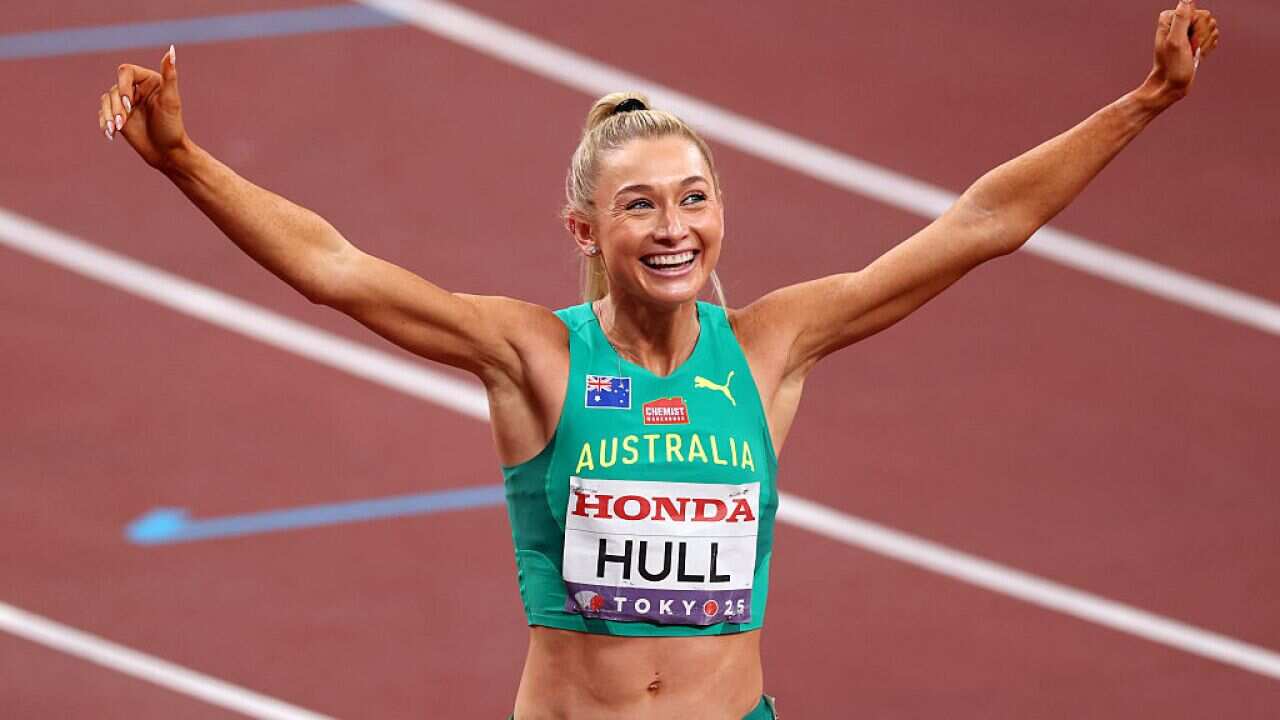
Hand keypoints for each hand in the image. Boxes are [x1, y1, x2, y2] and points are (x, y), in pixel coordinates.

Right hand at [98, 45, 189, 168]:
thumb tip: (171, 50)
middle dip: (116, 107)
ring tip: (115, 130)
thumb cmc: (172, 127)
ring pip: (106, 100)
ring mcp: (127, 103)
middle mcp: (136, 89)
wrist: (167, 153)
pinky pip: (103, 113)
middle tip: (122, 123)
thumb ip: (170, 75)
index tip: (129, 104)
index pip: (125, 71)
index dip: (123, 86)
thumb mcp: (171, 101)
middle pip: (114, 88)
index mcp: (149, 80)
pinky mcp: (119, 116)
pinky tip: (109, 134)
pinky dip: (104, 122)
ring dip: (108, 115)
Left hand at [1148, 0, 1220, 102]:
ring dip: (1205, 44)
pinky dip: (1208, 49)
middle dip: (1202, 37)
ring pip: (1212, 27)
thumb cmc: (1171, 66)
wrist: (1172, 85)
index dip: (1196, 30)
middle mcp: (1179, 21)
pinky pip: (1214, 37)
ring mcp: (1189, 30)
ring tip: (1191, 54)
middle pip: (1207, 19)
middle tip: (1189, 50)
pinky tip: (1196, 56)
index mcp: (1170, 18)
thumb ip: (1181, 19)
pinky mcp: (1196, 39)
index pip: (1199, 14)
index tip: (1185, 43)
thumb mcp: (1175, 42)